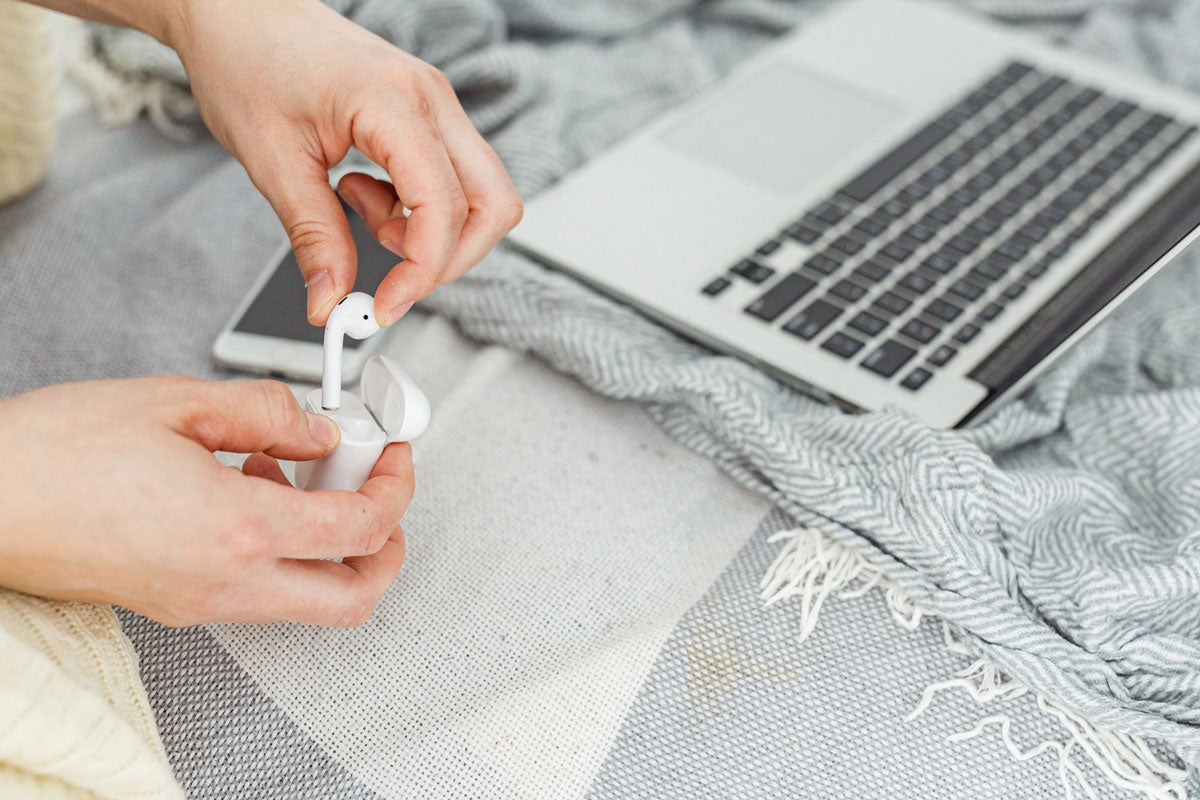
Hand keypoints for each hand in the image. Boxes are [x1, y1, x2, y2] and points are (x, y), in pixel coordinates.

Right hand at [0, 377, 412, 626]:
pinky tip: (248, 488)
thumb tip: (318, 428)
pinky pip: (259, 592)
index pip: (363, 530)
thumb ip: (269, 412)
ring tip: (297, 473)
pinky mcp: (174, 605)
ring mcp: (200, 604)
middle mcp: (227, 584)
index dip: (395, 487)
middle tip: (376, 489)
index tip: (391, 454)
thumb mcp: (178, 402)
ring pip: (307, 600)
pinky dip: (280, 548)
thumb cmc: (54, 455)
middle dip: (387, 546)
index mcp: (239, 532)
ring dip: (330, 544)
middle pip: (353, 598)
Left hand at [167, 0, 522, 325]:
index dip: (423, 268)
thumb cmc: (247, 61)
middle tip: (393, 278)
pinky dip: (420, 209)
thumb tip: (330, 300)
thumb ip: (313, 237)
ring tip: (364, 216)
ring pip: (482, 196)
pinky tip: (367, 194)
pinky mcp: (428, 116)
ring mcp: (435, 105)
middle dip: (449, 258)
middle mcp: (430, 99)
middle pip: (492, 204)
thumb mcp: (272, 161)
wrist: (237, 13)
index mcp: (391, 101)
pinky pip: (454, 180)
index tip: (385, 304)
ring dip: (433, 232)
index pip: (444, 204)